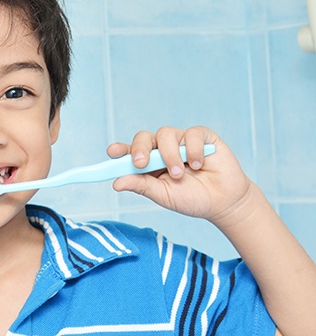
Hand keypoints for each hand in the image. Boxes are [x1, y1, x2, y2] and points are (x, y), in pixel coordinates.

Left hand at [108, 126, 253, 226]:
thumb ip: (141, 186)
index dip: (120, 150)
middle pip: (143, 137)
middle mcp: (162, 149)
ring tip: (178, 174)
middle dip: (139, 148)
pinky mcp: (202, 137)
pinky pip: (191, 134)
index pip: (129, 152)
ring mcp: (181, 141)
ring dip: (169, 155)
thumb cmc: (191, 198)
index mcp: (148, 163)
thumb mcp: (163, 195)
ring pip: (165, 134)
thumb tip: (116, 183)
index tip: (112, 152)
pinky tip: (198, 165)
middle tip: (141, 164)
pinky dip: (192, 149)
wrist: (223, 202)